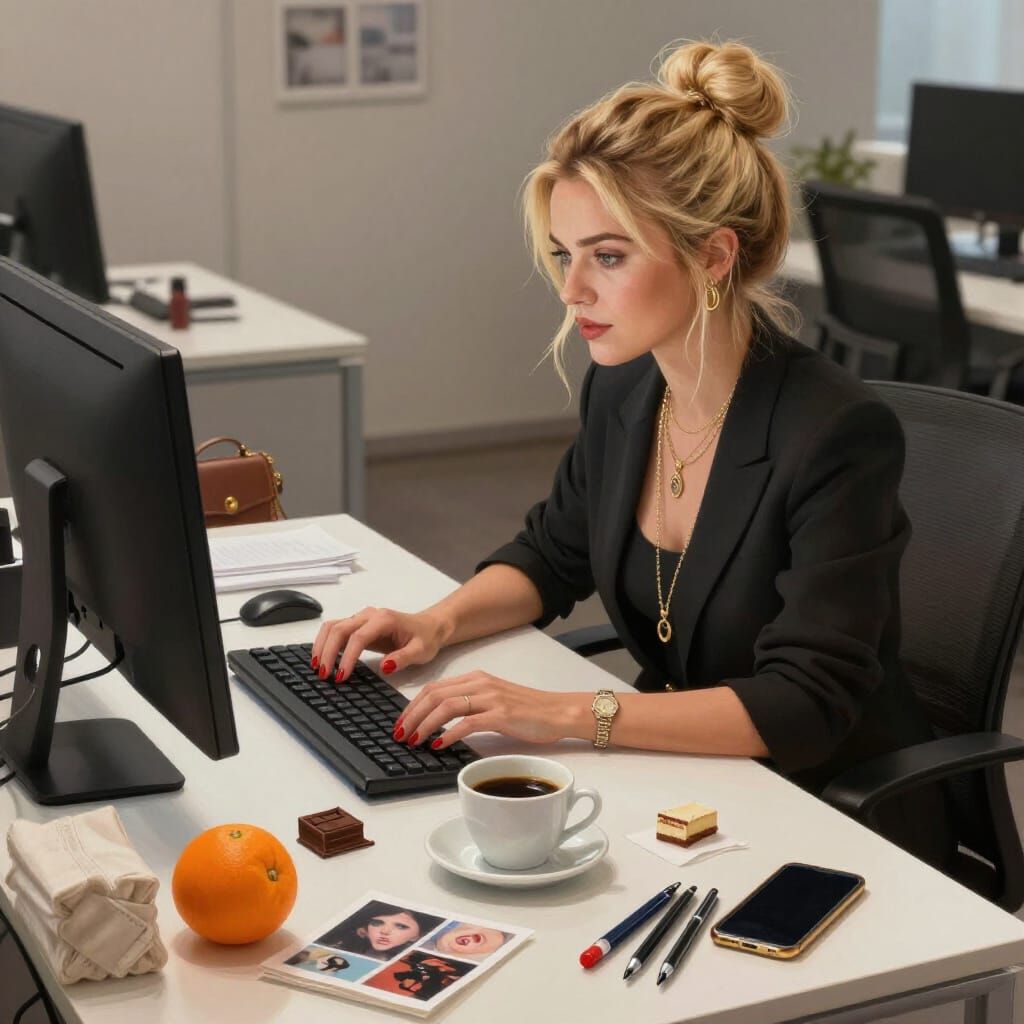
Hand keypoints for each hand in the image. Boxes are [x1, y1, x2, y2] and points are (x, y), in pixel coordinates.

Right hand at [311, 607, 448, 682]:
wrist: (429, 627)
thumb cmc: (425, 638)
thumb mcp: (421, 651)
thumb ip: (403, 658)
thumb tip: (385, 667)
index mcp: (384, 620)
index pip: (358, 637)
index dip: (347, 657)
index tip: (341, 676)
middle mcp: (369, 615)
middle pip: (339, 629)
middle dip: (327, 652)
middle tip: (323, 675)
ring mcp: (361, 618)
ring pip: (332, 626)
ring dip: (321, 645)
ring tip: (317, 668)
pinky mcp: (357, 625)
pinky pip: (335, 629)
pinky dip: (325, 643)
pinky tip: (322, 659)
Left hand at [394, 671, 584, 748]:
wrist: (558, 712)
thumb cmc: (529, 710)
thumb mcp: (493, 699)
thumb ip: (469, 704)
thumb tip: (439, 721)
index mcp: (476, 678)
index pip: (434, 688)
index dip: (412, 705)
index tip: (400, 722)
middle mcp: (480, 684)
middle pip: (434, 695)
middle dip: (411, 716)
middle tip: (399, 734)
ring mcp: (490, 698)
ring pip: (446, 707)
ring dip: (424, 725)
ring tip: (414, 740)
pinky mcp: (501, 715)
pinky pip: (467, 722)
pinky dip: (449, 733)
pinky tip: (439, 744)